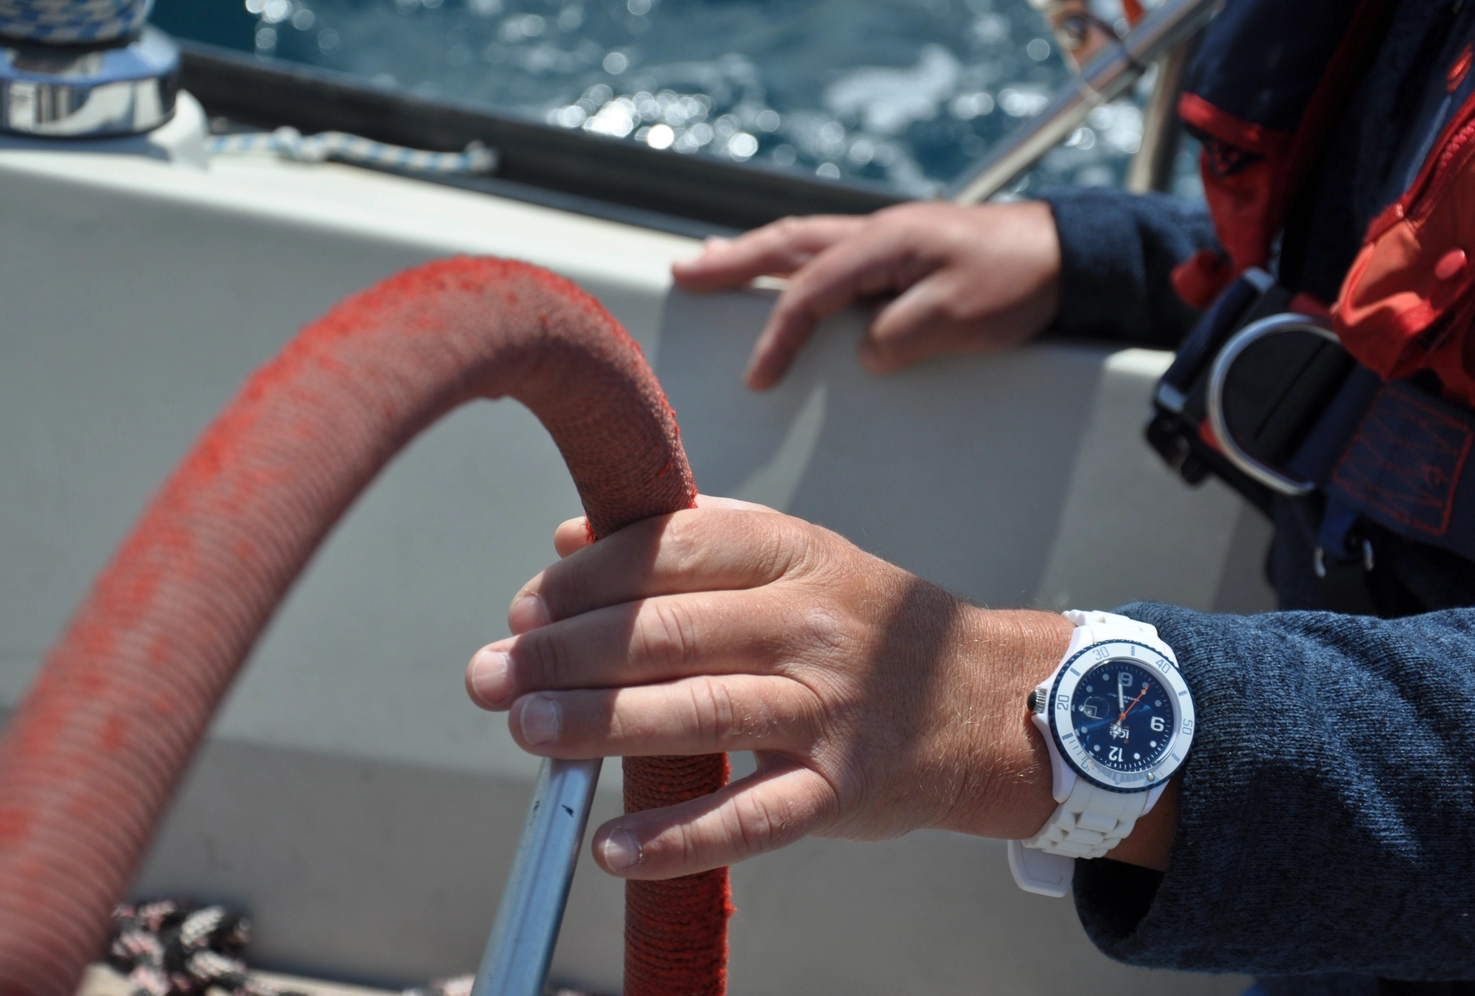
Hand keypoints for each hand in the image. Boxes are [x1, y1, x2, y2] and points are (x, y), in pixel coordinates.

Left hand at [465, 497, 1077, 879]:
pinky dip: (678, 837)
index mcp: (794, 552)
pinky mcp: (842, 790)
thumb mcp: (797, 555)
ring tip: (526, 731)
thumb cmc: (865, 623)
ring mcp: (829, 708)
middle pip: (671, 633)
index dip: (587, 578)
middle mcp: (811, 623)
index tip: (524, 607)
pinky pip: (751, 818)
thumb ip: (690, 538)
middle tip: (490, 674)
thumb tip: (566, 539)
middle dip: (567, 653)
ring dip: (600, 726)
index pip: (674, 549)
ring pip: (702, 714)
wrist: (984, 699)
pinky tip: (609, 846)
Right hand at [671, 201, 1062, 389]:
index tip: (759, 377)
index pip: (809, 293)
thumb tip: (863, 354)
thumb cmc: (1019, 282)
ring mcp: (887, 238)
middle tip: (686, 272)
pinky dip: (793, 259)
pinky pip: (829, 251)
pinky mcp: (902, 250)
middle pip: (788, 245)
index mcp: (883, 246)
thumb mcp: (958, 318)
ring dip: (755, 254)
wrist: (1069, 255)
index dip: (777, 335)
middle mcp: (876, 234)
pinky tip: (785, 271)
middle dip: (733, 261)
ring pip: (804, 242)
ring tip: (714, 264)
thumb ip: (899, 338)